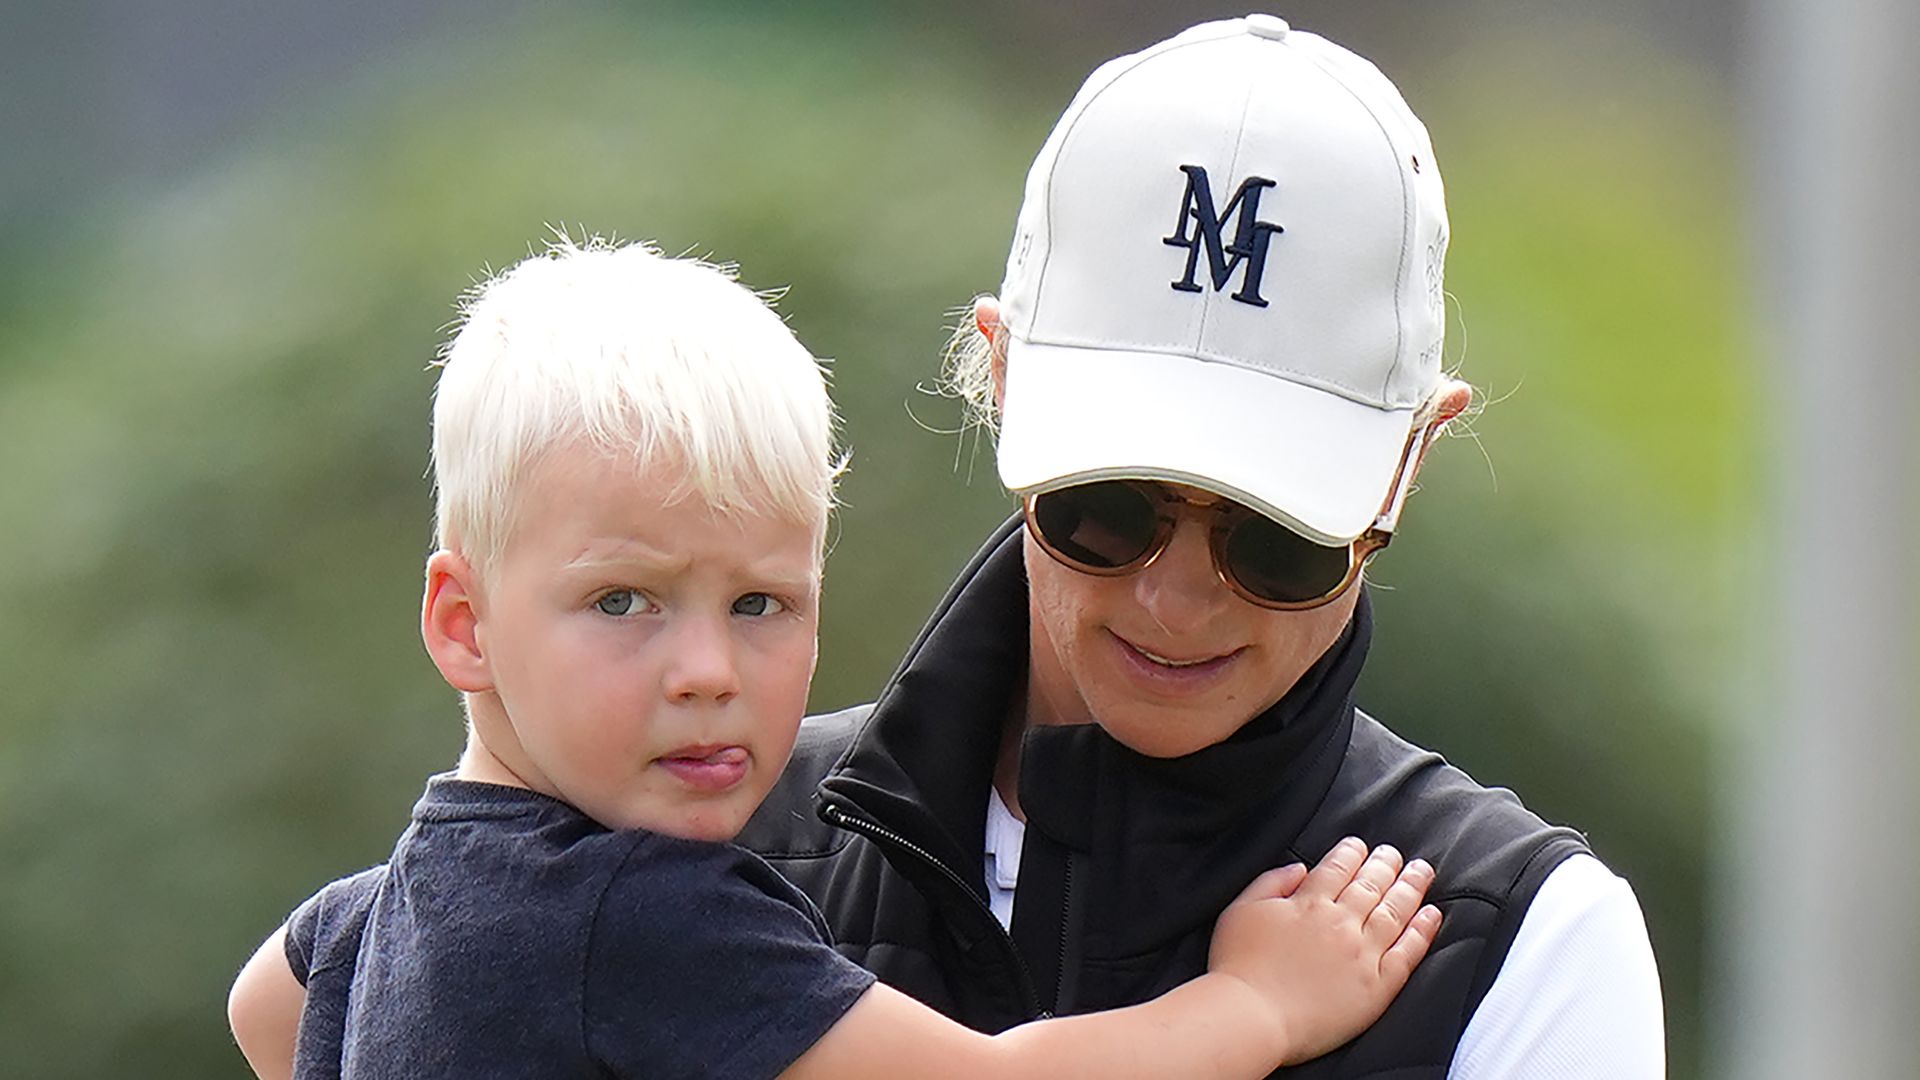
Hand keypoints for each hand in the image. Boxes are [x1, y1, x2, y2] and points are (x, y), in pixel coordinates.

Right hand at [1208, 836, 1441, 1064]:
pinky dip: (1423, 931)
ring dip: (1412, 886)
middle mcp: (1340, 923)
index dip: (1353, 852)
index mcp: (1308, 902)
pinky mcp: (1376, 986)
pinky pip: (1407, 953)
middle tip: (1396, 853)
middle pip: (1372, 883)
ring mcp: (1362, 954)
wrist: (1251, 1017)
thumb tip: (1301, 870)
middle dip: (1387, 863)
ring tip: (1423, 871)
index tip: (1361, 846)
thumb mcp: (1241, 910)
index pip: (1339, 867)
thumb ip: (1272, 882)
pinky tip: (1432, 915)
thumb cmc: (1238, 967)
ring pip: (1395, 911)